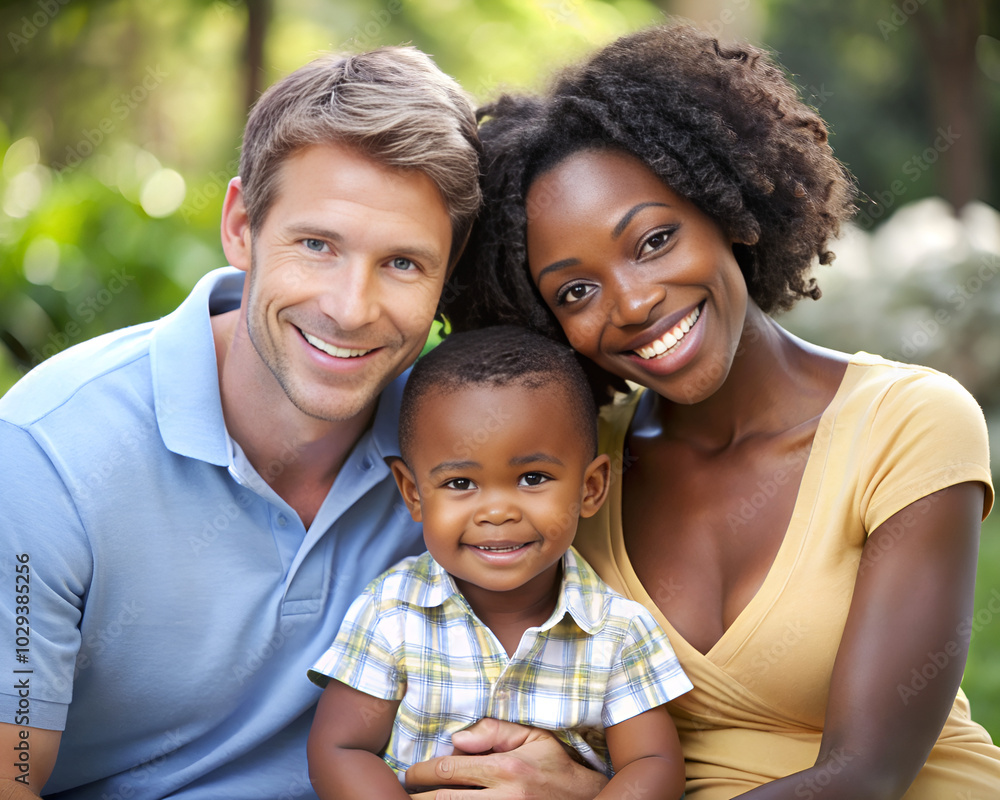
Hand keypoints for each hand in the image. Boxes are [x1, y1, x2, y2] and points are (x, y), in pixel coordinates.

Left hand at [404, 719, 607, 799]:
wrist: (585, 798)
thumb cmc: (554, 764)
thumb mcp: (531, 736)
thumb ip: (493, 731)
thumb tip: (456, 739)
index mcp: (506, 768)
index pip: (450, 770)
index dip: (422, 772)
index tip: (409, 773)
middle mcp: (505, 797)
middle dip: (418, 798)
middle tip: (403, 794)